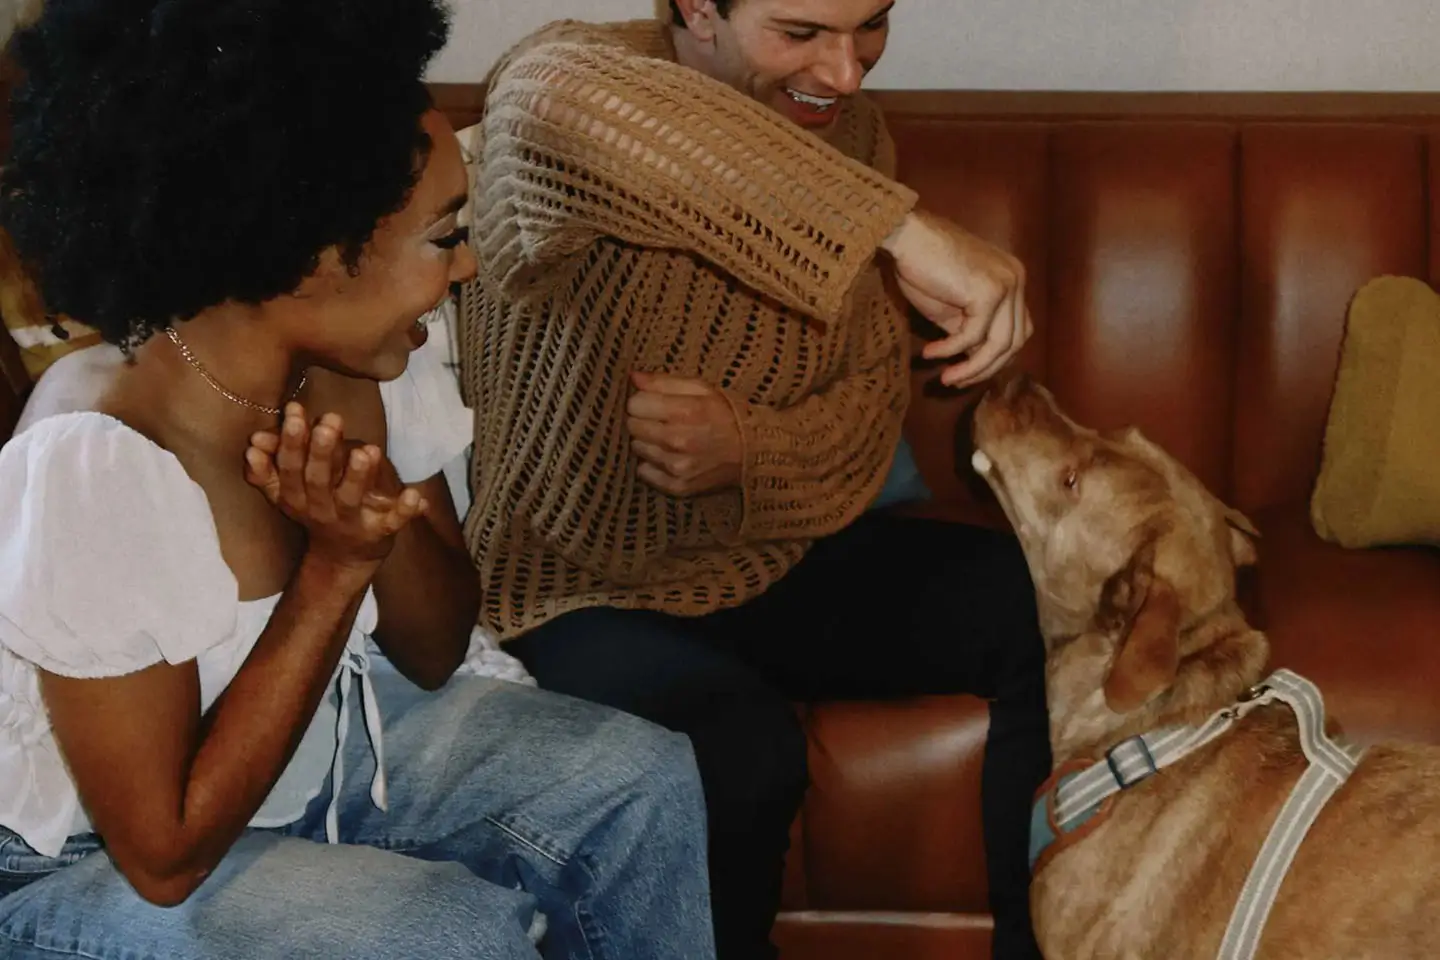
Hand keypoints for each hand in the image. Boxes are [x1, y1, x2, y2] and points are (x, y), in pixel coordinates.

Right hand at [244, 403, 428, 566]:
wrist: (341, 557)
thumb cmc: (316, 506)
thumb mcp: (288, 489)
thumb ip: (271, 463)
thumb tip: (254, 440)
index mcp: (295, 496)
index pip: (289, 467)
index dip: (291, 441)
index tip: (295, 411)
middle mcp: (319, 509)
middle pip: (317, 480)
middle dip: (322, 452)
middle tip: (329, 422)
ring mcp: (350, 521)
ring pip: (351, 498)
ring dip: (358, 476)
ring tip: (367, 451)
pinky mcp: (379, 532)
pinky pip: (392, 522)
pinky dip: (404, 510)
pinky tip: (415, 494)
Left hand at [626, 372, 742, 495]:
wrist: (756, 452)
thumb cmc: (730, 415)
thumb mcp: (703, 389)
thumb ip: (665, 382)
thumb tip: (634, 378)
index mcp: (685, 412)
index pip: (635, 404)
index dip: (642, 400)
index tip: (653, 402)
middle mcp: (678, 441)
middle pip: (633, 427)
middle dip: (643, 420)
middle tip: (662, 420)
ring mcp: (677, 467)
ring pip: (638, 449)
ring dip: (648, 442)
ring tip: (670, 438)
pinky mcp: (678, 486)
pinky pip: (645, 472)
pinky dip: (653, 464)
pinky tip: (670, 456)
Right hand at [881, 209, 1033, 388]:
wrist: (906, 236)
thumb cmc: (921, 265)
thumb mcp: (952, 307)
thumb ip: (969, 330)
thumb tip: (975, 362)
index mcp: (1012, 279)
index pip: (1017, 329)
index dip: (995, 357)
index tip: (966, 373)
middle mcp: (1016, 279)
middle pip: (1015, 341)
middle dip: (986, 368)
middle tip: (955, 382)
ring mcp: (1007, 284)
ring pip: (999, 344)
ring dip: (971, 368)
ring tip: (945, 378)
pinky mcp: (989, 291)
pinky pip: (974, 336)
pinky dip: (951, 349)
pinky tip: (930, 352)